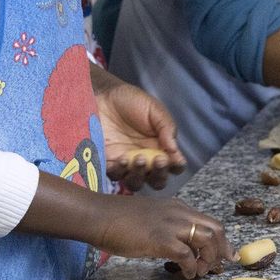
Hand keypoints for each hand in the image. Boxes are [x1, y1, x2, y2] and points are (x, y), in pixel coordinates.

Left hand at [93, 69, 185, 187]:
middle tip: (157, 160)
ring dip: (140, 176)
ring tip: (138, 158)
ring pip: (136, 183)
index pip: (174, 165)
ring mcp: (126, 164)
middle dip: (159, 175)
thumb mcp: (154, 109)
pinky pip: (115, 176)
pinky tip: (121, 160)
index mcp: (161, 147)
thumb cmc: (131, 101)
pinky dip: (120, 172)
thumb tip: (175, 151)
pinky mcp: (107, 163)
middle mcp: (146, 159)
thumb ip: (167, 128)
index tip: (173, 159)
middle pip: (157, 180)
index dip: (176, 167)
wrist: (103, 96)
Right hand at [95, 195, 229, 277]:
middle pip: (215, 229)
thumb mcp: (149, 217)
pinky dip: (191, 267)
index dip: (220, 239)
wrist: (97, 215)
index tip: (224, 254)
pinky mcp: (160, 240)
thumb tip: (176, 244)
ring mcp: (170, 225)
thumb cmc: (116, 218)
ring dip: (208, 259)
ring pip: (206, 239)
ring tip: (200, 271)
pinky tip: (186, 274)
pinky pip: (187, 255)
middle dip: (222, 249)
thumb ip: (166, 225)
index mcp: (177, 207)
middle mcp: (179, 213)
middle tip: (219, 266)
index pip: (209, 221)